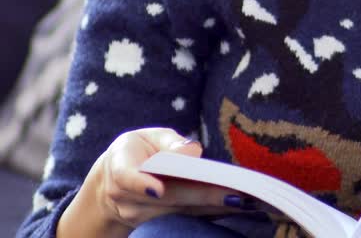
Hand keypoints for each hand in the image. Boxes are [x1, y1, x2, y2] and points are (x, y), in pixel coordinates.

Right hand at [57, 127, 250, 236]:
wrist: (112, 182)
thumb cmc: (138, 151)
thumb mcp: (148, 136)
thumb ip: (169, 142)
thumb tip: (192, 151)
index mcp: (120, 168)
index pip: (126, 177)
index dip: (141, 184)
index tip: (158, 190)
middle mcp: (125, 198)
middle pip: (167, 199)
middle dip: (202, 197)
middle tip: (236, 194)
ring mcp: (139, 216)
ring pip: (179, 214)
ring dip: (213, 209)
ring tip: (246, 202)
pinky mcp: (155, 226)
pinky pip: (185, 220)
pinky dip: (211, 214)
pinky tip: (238, 208)